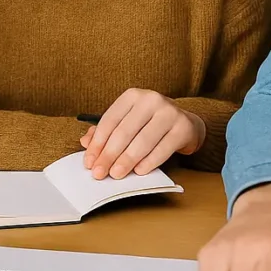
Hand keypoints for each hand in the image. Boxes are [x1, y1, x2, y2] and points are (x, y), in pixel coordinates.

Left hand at [80, 88, 205, 179]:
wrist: (185, 124)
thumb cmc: (150, 124)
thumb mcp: (128, 122)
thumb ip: (106, 131)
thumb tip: (85, 142)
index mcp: (132, 96)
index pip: (109, 121)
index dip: (97, 144)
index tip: (89, 162)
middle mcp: (151, 99)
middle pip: (124, 132)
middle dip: (109, 155)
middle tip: (99, 173)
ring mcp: (169, 112)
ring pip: (142, 141)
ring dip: (127, 161)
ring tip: (116, 174)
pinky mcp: (183, 127)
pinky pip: (162, 149)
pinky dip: (149, 162)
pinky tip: (138, 171)